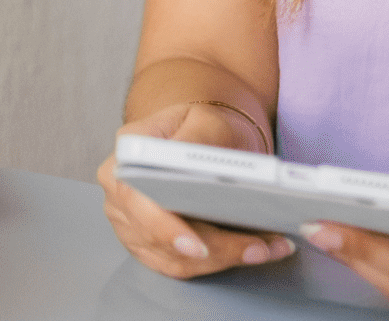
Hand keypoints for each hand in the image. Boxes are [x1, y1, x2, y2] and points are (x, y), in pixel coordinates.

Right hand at [99, 101, 295, 278]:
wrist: (202, 139)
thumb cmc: (203, 128)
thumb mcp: (205, 121)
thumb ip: (196, 139)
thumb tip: (190, 166)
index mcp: (127, 156)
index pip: (137, 198)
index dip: (165, 228)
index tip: (199, 246)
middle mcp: (120, 193)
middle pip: (159, 237)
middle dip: (213, 249)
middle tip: (256, 250)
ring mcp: (131, 223)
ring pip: (176, 259)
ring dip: (225, 259)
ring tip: (268, 248)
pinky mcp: (150, 245)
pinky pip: (184, 267)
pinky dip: (221, 263)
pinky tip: (257, 251)